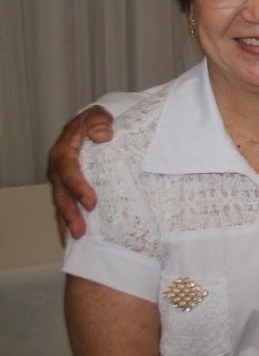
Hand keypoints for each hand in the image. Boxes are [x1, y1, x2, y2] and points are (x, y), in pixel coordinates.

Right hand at [47, 106, 112, 240]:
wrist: (93, 124)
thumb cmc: (96, 121)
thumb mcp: (98, 116)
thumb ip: (99, 123)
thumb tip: (103, 135)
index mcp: (64, 152)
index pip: (69, 171)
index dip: (78, 188)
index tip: (92, 202)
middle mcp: (59, 169)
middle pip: (62, 193)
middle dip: (70, 213)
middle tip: (81, 231)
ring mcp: (63, 180)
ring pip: (62, 203)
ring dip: (67, 222)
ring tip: (77, 240)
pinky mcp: (70, 188)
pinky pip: (67, 205)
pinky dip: (68, 221)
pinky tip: (74, 238)